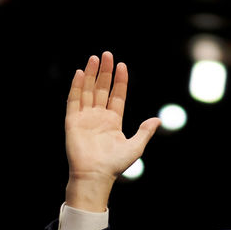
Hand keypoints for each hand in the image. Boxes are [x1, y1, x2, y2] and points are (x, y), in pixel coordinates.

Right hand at [64, 51, 160, 210]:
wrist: (96, 175)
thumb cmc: (115, 164)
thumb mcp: (135, 146)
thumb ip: (145, 131)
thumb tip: (158, 120)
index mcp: (113, 121)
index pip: (117, 95)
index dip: (120, 81)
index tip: (122, 66)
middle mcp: (98, 117)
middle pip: (101, 89)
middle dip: (105, 72)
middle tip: (107, 54)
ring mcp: (85, 117)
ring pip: (87, 91)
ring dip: (90, 74)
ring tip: (94, 58)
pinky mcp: (72, 121)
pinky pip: (74, 100)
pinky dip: (76, 86)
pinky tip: (79, 73)